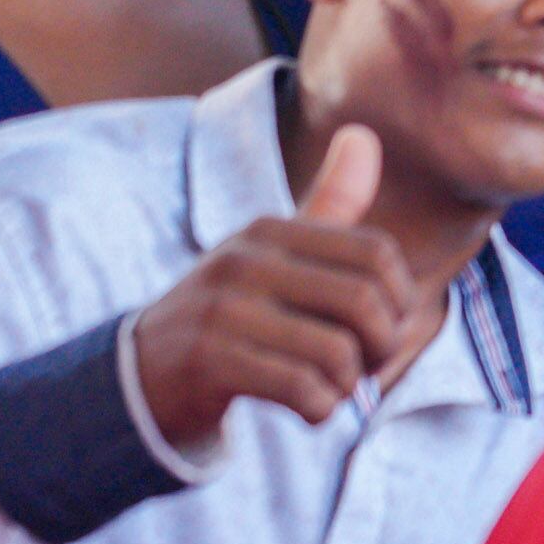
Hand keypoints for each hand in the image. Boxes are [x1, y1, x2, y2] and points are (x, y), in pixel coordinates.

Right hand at [130, 124, 420, 447]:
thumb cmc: (233, 312)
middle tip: (365, 368)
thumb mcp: (275, 254)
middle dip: (382, 347)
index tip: (383, 327)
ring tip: (331, 389)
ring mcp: (222, 309)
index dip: (400, 300)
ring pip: (338, 352)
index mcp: (268, 230)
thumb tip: (363, 134)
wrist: (144, 373)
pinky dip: (320, 409)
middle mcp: (244, 260)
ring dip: (348, 386)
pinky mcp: (209, 361)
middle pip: (365, 303)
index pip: (377, 253)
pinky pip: (302, 389)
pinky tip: (308, 409)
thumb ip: (327, 205)